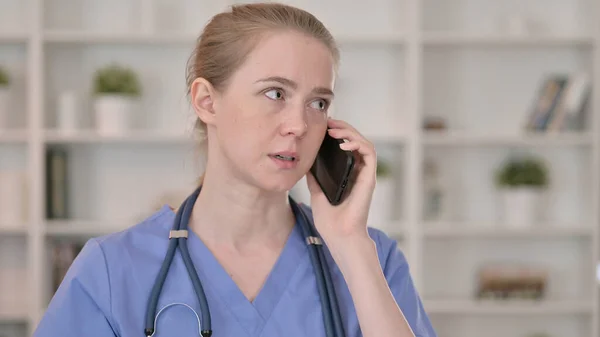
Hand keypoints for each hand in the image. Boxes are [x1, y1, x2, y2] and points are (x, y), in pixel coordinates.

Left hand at [305, 118, 376, 244]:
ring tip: (334, 130)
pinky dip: (358, 144)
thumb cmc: (330, 220)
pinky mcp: (369, 178)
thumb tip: (305, 161)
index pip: (347, 145)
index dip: (338, 132)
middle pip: (356, 140)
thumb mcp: (316, 192)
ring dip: (350, 132)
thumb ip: (315, 177)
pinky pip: (369, 153)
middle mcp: (358, 172)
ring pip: (364, 143)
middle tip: (328, 122)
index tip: (323, 125)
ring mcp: (365, 174)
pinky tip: (343, 144)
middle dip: (343, 127)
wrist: (338, 236)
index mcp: (348, 173)